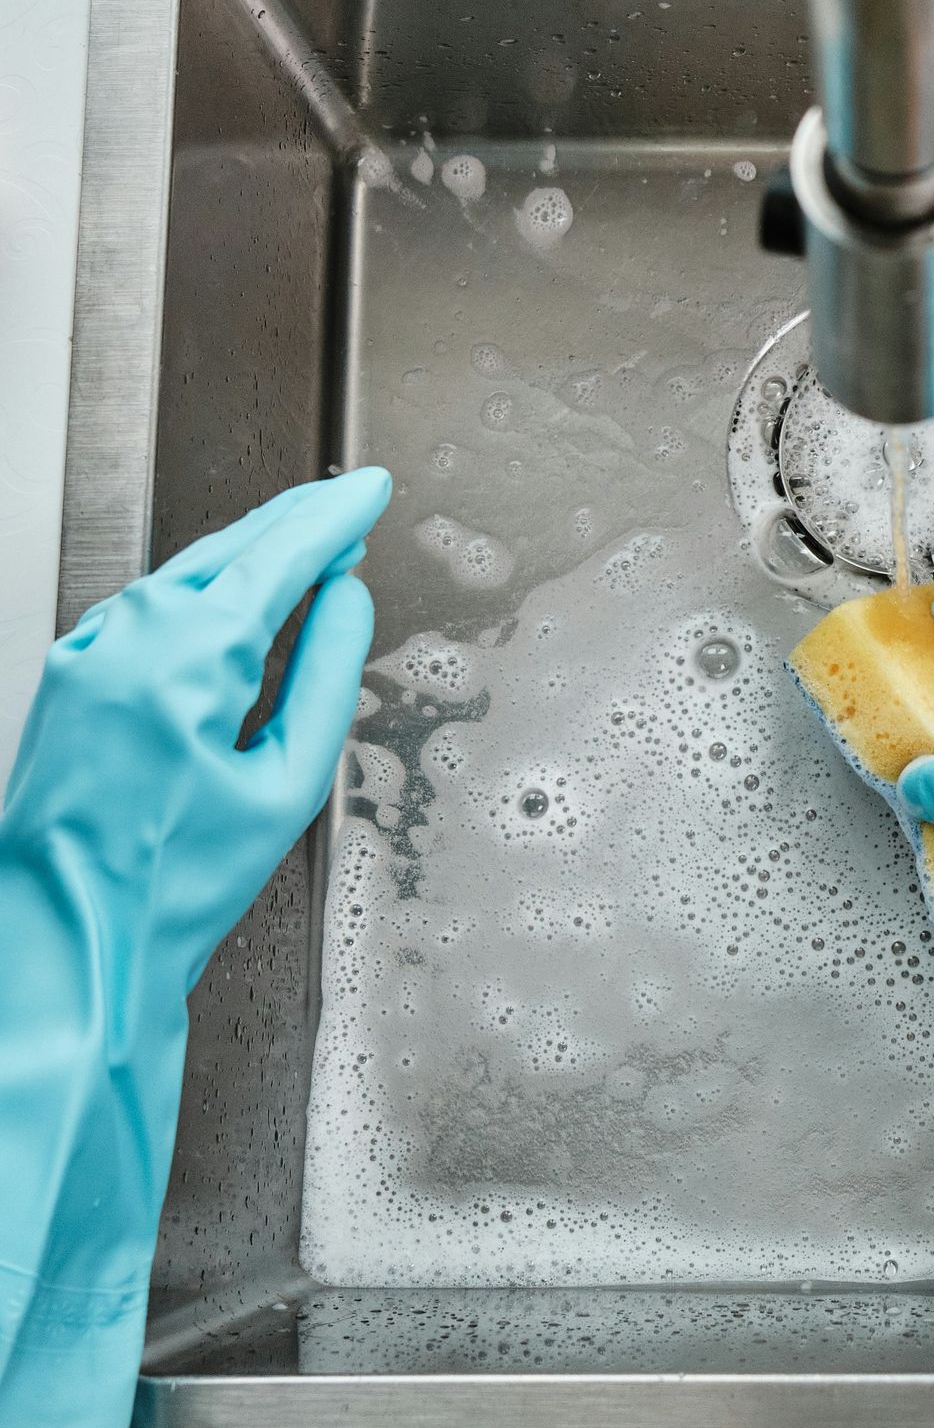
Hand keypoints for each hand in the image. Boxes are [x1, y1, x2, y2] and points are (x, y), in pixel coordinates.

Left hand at [0, 468, 390, 1427]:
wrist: (69, 940)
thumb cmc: (170, 885)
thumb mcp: (285, 783)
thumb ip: (326, 677)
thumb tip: (346, 605)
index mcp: (185, 659)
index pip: (278, 554)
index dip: (335, 514)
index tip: (371, 487)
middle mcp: (124, 639)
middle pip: (225, 548)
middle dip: (291, 521)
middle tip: (346, 505)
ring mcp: (86, 653)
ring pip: (180, 572)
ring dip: (245, 551)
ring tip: (300, 547)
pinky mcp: (67, 676)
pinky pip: (145, 607)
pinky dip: (199, 588)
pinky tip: (228, 600)